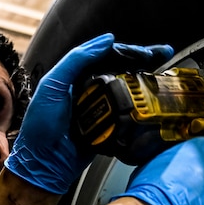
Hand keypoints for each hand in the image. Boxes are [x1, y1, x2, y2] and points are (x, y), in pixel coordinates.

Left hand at [4, 33, 173, 193]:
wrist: (43, 163)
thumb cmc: (40, 127)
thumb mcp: (53, 85)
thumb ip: (76, 59)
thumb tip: (105, 41)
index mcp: (76, 75)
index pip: (106, 55)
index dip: (127, 51)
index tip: (146, 51)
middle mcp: (90, 88)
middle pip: (121, 69)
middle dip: (143, 61)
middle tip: (164, 55)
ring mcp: (100, 107)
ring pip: (127, 89)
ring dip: (146, 81)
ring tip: (163, 75)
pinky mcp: (108, 126)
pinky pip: (127, 113)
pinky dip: (141, 106)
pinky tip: (154, 100)